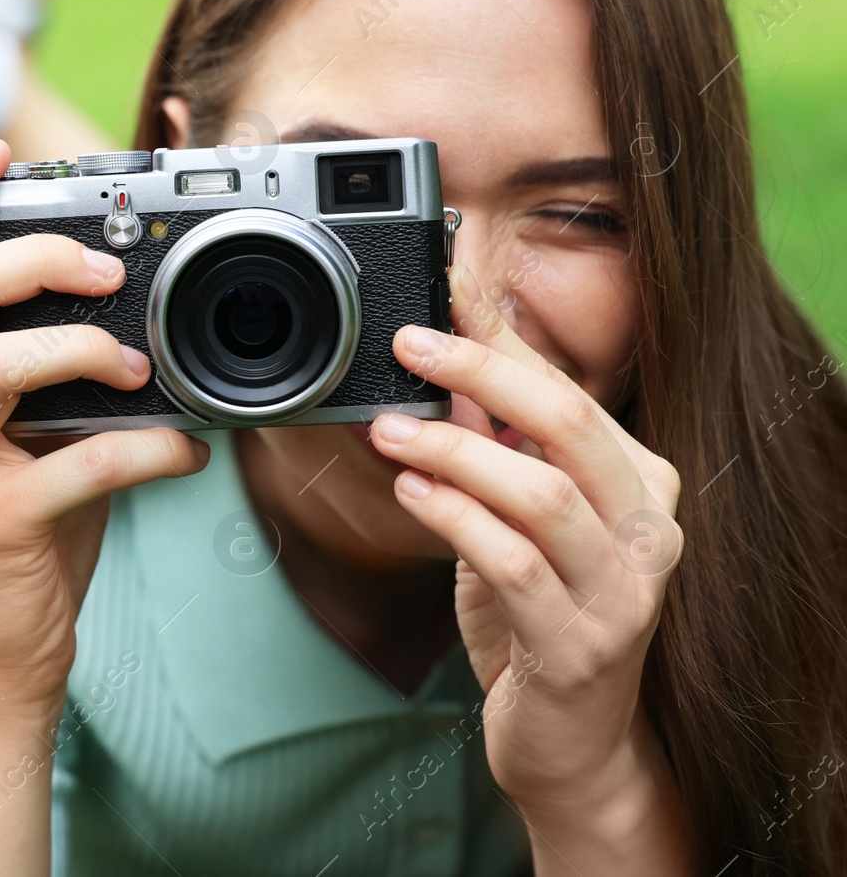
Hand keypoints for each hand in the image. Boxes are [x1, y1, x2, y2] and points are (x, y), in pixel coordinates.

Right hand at [0, 138, 208, 712]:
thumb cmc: (29, 525)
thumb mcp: (35, 432)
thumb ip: (63, 370)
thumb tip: (146, 312)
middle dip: (36, 258)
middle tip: (109, 271)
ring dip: (83, 350)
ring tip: (144, 368)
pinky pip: (75, 463)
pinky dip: (147, 450)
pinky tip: (189, 456)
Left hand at [368, 265, 688, 861]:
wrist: (576, 744)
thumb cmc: (541, 618)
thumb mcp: (519, 521)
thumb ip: (492, 445)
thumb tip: (439, 359)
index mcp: (640, 486)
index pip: (571, 390)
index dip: (504, 338)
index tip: (445, 291)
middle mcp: (647, 531)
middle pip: (568, 422)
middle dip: (483, 371)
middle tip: (410, 344)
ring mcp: (620, 592)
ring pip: (540, 492)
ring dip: (453, 451)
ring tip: (388, 431)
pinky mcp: (577, 645)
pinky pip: (512, 563)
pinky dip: (456, 519)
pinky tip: (411, 495)